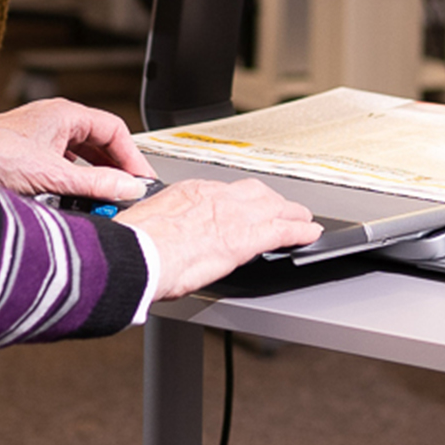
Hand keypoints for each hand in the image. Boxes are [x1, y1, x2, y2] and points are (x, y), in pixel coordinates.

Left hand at [0, 98, 156, 198]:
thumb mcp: (51, 175)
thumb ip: (95, 183)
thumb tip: (128, 187)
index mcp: (63, 114)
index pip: (114, 129)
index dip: (133, 156)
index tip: (143, 180)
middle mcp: (51, 120)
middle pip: (100, 141)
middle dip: (116, 166)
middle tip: (130, 191)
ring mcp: (38, 136)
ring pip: (81, 154)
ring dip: (95, 175)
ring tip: (107, 197)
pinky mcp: (25, 153)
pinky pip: (62, 164)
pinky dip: (75, 179)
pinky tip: (76, 197)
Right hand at [117, 177, 320, 299]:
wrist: (139, 253)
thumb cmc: (134, 244)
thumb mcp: (144, 222)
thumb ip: (160, 224)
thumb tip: (154, 236)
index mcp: (188, 192)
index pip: (224, 191)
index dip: (239, 201)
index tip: (240, 208)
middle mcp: (215, 197)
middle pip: (254, 193)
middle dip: (271, 202)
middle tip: (280, 209)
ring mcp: (234, 216)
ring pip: (274, 208)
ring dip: (290, 213)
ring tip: (301, 220)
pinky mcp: (246, 239)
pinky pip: (284, 230)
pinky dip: (300, 231)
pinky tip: (310, 234)